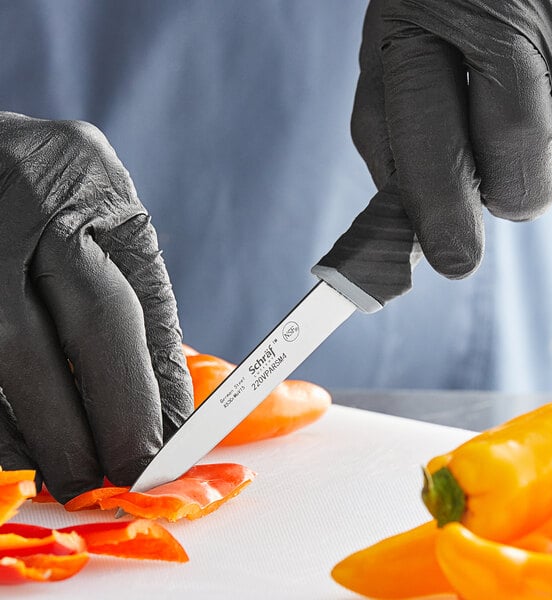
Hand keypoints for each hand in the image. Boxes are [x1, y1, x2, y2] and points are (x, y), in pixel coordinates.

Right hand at [0, 113, 193, 502]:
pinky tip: (16, 449)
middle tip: (124, 477)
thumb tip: (165, 410)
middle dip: (104, 417)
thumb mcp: (110, 227)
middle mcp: (18, 195)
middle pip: (63, 330)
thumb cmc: (58, 195)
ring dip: (36, 433)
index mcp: (85, 177)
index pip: (120, 306)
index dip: (143, 388)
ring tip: (71, 476)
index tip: (164, 446)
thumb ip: (140, 308)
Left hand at [352, 0, 551, 277]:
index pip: (433, 137)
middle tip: (500, 172)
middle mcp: (501, 19)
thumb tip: (412, 218)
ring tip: (524, 79)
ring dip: (549, 136)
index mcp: (420, 30)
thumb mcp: (389, 57)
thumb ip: (389, 137)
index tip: (453, 261)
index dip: (443, 207)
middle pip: (518, 156)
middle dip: (509, 190)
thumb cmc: (435, 12)